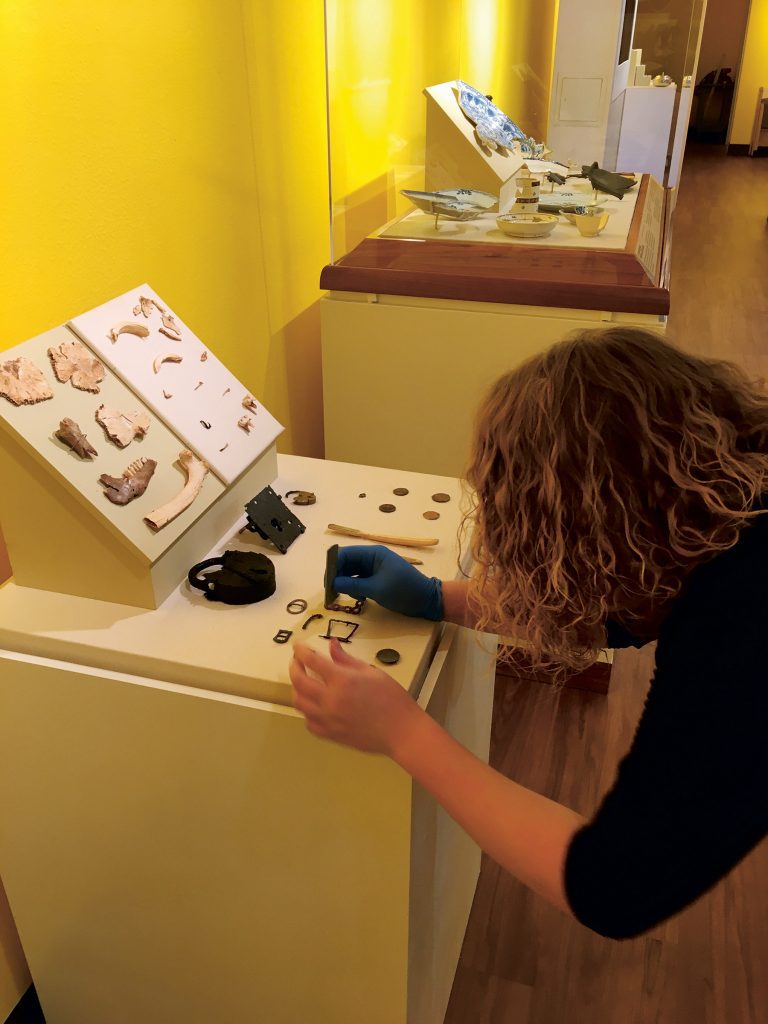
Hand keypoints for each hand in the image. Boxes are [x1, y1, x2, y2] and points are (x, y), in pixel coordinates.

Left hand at [289, 639, 422, 754]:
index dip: (301, 650)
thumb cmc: (392, 699)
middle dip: (294, 667)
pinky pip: (308, 722)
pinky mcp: (330, 735)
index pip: (311, 661)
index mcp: (342, 681)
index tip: (297, 645)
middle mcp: (330, 700)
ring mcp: (328, 720)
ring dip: (296, 688)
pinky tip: (312, 704)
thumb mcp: (372, 672)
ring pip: (299, 702)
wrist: (401, 732)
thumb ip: (347, 660)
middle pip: (299, 681)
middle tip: (297, 661)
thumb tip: (332, 645)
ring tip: (303, 681)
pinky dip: (306, 710)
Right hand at [334, 545, 442, 619]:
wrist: (426, 600)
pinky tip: (357, 597)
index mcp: (373, 553)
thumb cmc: (404, 590)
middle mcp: (372, 558)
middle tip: (331, 592)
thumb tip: (332, 583)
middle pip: (347, 563)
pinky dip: (354, 588)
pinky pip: (359, 580)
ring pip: (352, 572)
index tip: (326, 582)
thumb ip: (353, 584)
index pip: (346, 554)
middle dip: (337, 575)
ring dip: (345, 583)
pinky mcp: (378, 579)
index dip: (334, 566)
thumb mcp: (377, 588)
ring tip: (342, 596)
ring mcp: (375, 568)